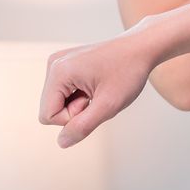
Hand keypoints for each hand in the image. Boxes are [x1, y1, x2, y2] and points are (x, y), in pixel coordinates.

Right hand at [38, 29, 158, 147]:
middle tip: (98, 95)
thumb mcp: (108, 105)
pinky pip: (65, 93)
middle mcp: (53, 64)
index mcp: (58, 72)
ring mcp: (59, 63)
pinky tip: (96, 85)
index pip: (47, 116)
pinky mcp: (67, 65)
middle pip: (51, 109)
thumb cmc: (128, 72)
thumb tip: (62, 142)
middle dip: (76, 110)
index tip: (93, 101)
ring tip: (98, 89)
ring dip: (79, 104)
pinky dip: (80, 95)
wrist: (141, 48)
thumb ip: (83, 126)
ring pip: (58, 102)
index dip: (73, 118)